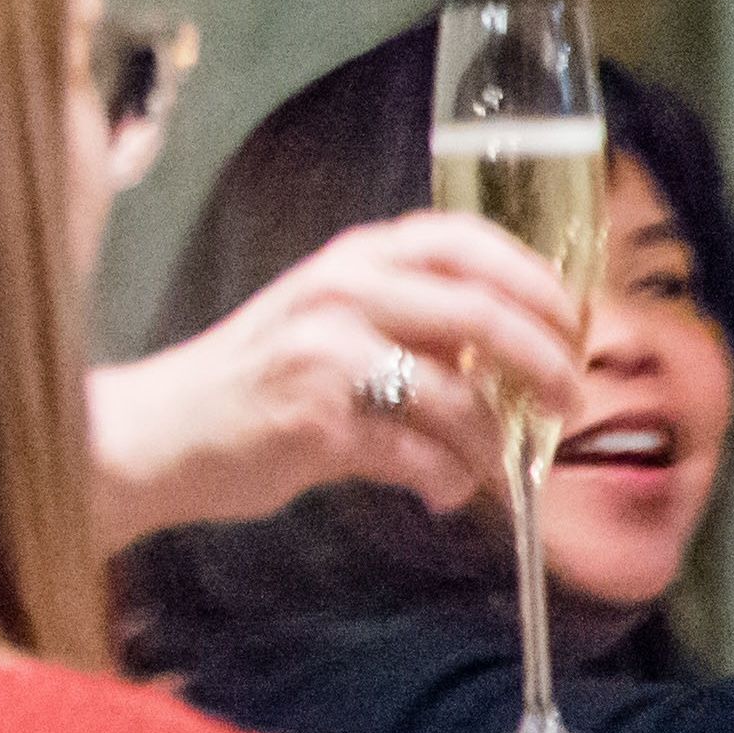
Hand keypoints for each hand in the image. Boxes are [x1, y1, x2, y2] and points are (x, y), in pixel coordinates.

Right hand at [81, 215, 589, 543]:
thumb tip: (524, 351)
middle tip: (568, 403)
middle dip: (545, 363)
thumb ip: (417, 322)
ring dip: (491, 445)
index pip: (466, 240)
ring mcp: (326, 353)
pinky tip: (440, 492)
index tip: (573, 325)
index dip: (536, 280)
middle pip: (482, 312)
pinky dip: (447, 482)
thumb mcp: (338, 322)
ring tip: (488, 469)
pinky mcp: (315, 420)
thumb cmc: (263, 383)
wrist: (159, 434)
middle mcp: (342, 290)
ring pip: (457, 396)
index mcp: (357, 257)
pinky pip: (419, 456)